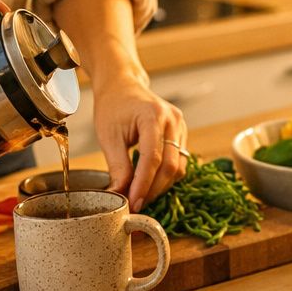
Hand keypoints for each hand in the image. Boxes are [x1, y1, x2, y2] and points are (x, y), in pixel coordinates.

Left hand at [93, 75, 186, 209]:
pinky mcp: (182, 133)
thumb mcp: (109, 136)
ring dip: (161, 186)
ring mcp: (181, 126)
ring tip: (141, 195)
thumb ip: (117, 166)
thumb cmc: (113, 107)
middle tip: (137, 204)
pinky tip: (150, 182)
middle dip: (153, 189)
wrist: (123, 85)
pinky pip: (180, 161)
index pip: (152, 158)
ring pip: (179, 167)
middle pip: (170, 165)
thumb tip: (120, 194)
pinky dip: (166, 176)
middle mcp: (173, 120)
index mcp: (153, 115)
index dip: (144, 184)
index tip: (133, 202)